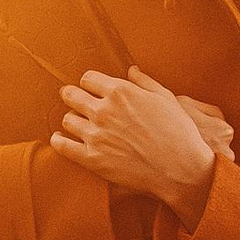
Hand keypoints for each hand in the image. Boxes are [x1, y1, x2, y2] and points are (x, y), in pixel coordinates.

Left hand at [50, 64, 222, 208]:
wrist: (181, 170)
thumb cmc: (179, 133)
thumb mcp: (166, 99)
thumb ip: (144, 82)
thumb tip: (131, 70)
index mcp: (120, 92)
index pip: (88, 78)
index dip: (90, 82)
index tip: (91, 87)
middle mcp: (104, 110)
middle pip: (72, 95)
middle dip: (72, 95)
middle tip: (72, 98)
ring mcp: (96, 135)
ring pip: (68, 119)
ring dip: (72, 119)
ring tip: (76, 122)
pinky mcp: (92, 159)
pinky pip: (63, 146)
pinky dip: (59, 140)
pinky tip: (60, 139)